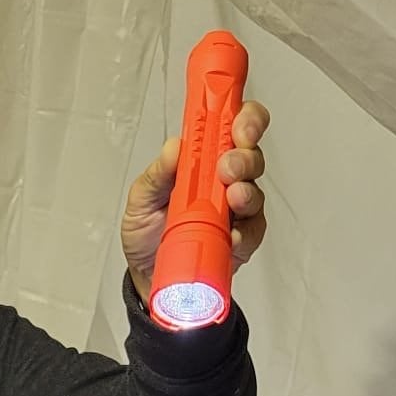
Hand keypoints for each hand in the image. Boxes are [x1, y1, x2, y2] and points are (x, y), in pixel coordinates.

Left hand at [121, 100, 268, 303]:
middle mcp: (224, 180)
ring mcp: (235, 211)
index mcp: (203, 160)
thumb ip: (157, 174)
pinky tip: (232, 235)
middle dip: (244, 157)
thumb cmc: (147, 233)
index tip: (237, 125)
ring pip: (255, 192)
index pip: (233, 127)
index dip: (243, 119)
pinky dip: (244, 232)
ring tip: (232, 199)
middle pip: (251, 155)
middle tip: (227, 168)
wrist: (148, 276)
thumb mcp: (141, 199)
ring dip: (247, 192)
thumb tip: (173, 146)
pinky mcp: (241, 240)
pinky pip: (252, 232)